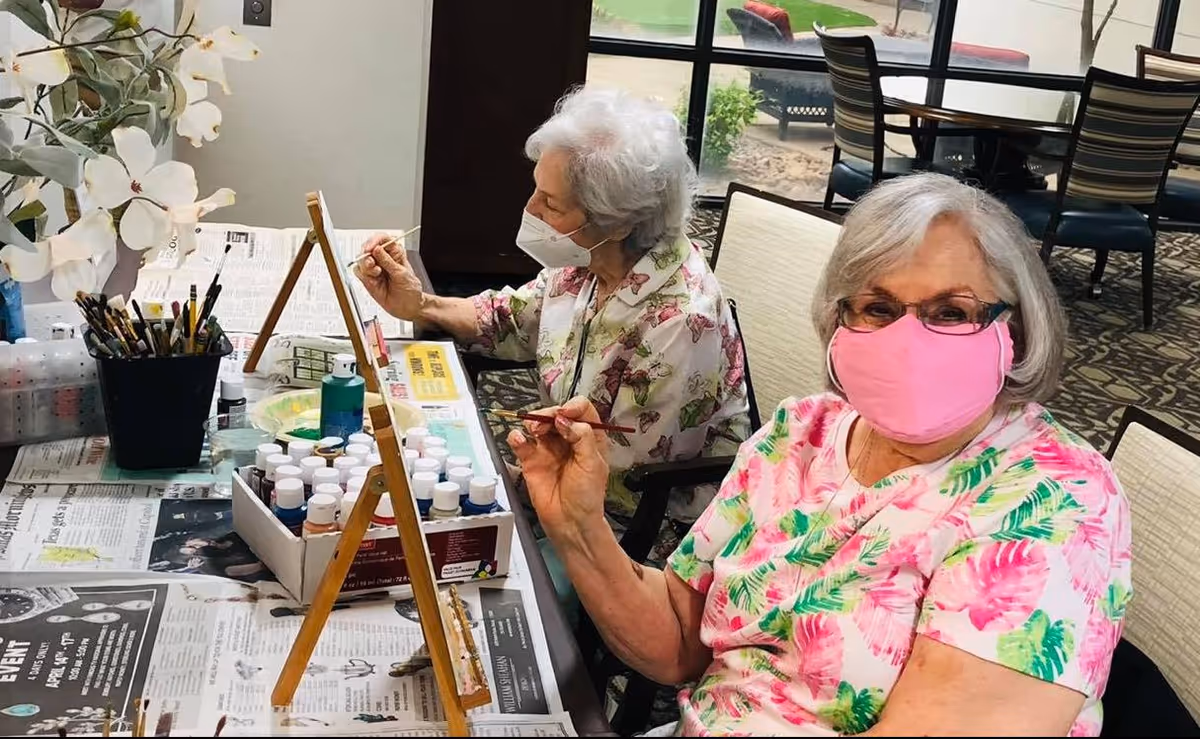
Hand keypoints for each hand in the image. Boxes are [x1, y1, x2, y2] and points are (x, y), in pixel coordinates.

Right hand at [353, 233, 425, 319]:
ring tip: (376, 273)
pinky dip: (363, 274)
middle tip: (372, 263)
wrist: (408, 307)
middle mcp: (382, 258)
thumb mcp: (401, 274)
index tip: (371, 248)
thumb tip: (377, 249)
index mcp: (394, 252)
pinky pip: (358, 272)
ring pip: (361, 260)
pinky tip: (373, 280)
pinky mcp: (368, 278)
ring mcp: (374, 268)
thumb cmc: (410, 289)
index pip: (382, 238)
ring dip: (365, 266)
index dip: (374, 241)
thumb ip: (388, 262)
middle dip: (367, 254)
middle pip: (367, 247)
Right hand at [508, 397, 609, 544]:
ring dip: (534, 421)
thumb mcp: (594, 464)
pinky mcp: (532, 460)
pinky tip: (518, 438)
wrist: (570, 523)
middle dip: (550, 413)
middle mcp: (568, 440)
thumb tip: (565, 420)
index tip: (565, 413)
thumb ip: (582, 437)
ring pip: (538, 423)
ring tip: (535, 430)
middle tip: (548, 422)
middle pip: (557, 413)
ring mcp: (549, 449)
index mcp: (589, 438)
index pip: (582, 410)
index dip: (573, 407)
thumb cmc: (587, 498)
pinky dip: (517, 437)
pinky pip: (521, 443)